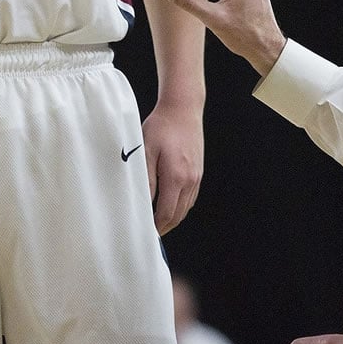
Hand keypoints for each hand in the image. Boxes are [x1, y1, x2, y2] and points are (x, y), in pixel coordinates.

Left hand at [141, 101, 202, 234]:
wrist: (183, 109)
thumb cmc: (162, 126)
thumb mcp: (146, 150)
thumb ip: (146, 178)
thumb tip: (143, 201)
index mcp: (176, 177)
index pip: (165, 213)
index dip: (156, 227)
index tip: (146, 233)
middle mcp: (189, 180)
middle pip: (178, 214)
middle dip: (165, 227)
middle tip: (151, 234)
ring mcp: (196, 176)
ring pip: (186, 208)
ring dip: (173, 218)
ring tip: (159, 224)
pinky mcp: (199, 171)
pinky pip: (191, 197)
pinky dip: (181, 207)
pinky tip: (171, 206)